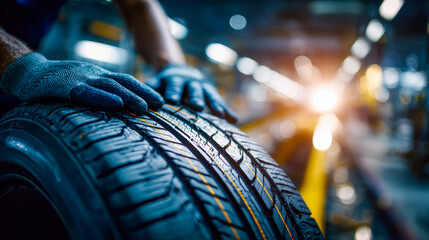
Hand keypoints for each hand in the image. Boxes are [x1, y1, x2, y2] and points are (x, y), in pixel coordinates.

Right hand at [0, 52, 163, 114]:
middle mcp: (93, 75)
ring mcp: (79, 79)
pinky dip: (102, 97)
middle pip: (123, 82)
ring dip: (129, 96)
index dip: (144, 89)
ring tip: (144, 108)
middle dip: (143, 93)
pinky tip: (115, 104)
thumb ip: (100, 95)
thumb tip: (121, 111)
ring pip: (109, 85)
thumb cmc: (58, 84)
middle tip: (160, 105)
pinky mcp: (64, 87)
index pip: (126, 81)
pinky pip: (84, 92)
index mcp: (98, 76)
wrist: (28, 74)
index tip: (161, 102)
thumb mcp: (83, 87)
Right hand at [147, 64, 237, 122]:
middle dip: (196, 98)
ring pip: (175, 86)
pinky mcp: (158, 80)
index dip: (215, 105)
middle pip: (194, 90)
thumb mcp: (208, 95)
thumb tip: (236, 121)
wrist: (176, 70)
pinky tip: (146, 95)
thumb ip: (220, 107)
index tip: (219, 115)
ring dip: (174, 92)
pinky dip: (150, 88)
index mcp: (203, 88)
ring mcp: (173, 80)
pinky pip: (153, 84)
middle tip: (198, 107)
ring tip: (171, 101)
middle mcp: (189, 83)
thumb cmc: (195, 89)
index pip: (212, 97)